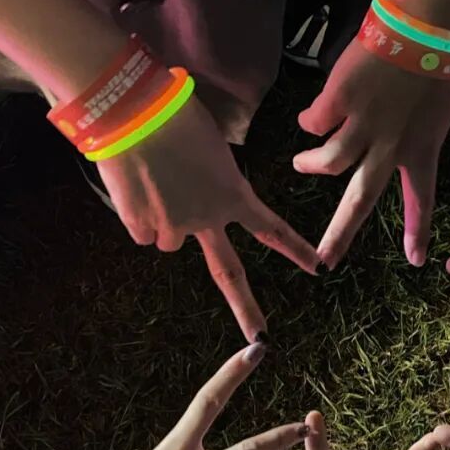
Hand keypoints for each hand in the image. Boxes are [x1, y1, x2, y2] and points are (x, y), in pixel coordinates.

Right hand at [97, 95, 319, 340]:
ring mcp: (174, 227)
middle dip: (247, 310)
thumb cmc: (174, 111)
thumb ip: (216, 176)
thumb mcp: (212, 143)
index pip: (271, 229)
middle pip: (229, 274)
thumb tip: (202, 187)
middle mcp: (208, 219)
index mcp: (233, 194)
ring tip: (155, 181)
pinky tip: (136, 185)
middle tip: (261, 339)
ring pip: (171, 239)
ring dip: (165, 220)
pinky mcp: (142, 225)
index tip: (319, 269)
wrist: (130, 109)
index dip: (295, 250)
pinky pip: (143, 230)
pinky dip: (139, 214)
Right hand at [293, 39, 449, 267]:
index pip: (422, 199)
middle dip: (340, 235)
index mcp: (422, 149)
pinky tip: (313, 113)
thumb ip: (411, 130)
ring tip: (301, 163)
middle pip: (360, 201)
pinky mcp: (339, 100)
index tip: (416, 260)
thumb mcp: (437, 108)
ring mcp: (362, 125)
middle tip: (324, 260)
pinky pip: (315, 120)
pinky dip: (313, 118)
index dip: (418, 230)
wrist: (429, 24)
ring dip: (312, 165)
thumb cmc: (442, 59)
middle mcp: (390, 146)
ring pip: (328, 162)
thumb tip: (374, 136)